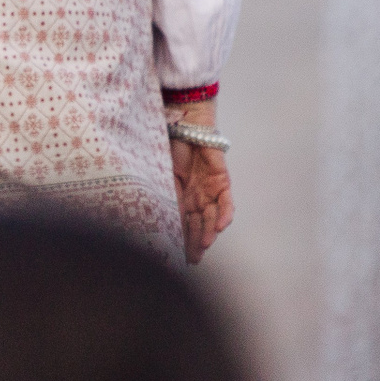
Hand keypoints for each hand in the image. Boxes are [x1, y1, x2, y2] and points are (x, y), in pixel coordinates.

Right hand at [168, 98, 233, 263]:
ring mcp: (210, 189)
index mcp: (179, 195)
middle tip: (191, 260)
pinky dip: (224, 215)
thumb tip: (153, 217)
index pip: (181, 223)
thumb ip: (162, 193)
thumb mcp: (160, 173)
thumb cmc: (167, 144)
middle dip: (195, 242)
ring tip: (204, 246)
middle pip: (198, 224)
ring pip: (212, 217)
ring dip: (208, 232)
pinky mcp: (222, 180)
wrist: (184, 120)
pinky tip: (220, 227)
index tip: (176, 257)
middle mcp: (196, 195)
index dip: (180, 240)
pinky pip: (226, 202)